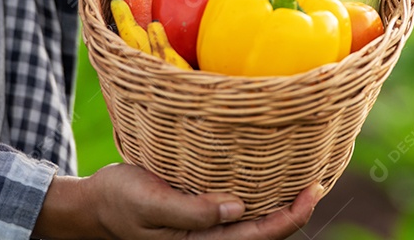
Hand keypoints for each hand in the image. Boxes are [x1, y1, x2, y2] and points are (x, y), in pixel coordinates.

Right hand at [33, 164, 323, 238]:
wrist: (95, 205)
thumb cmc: (119, 199)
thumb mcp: (149, 201)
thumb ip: (191, 211)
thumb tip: (237, 208)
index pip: (257, 237)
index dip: (290, 218)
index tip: (312, 191)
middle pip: (263, 234)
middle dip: (295, 212)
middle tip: (318, 181)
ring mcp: (206, 231)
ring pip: (255, 225)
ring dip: (281, 206)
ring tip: (305, 180)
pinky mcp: (201, 216)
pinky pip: (241, 214)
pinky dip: (261, 199)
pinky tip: (271, 180)